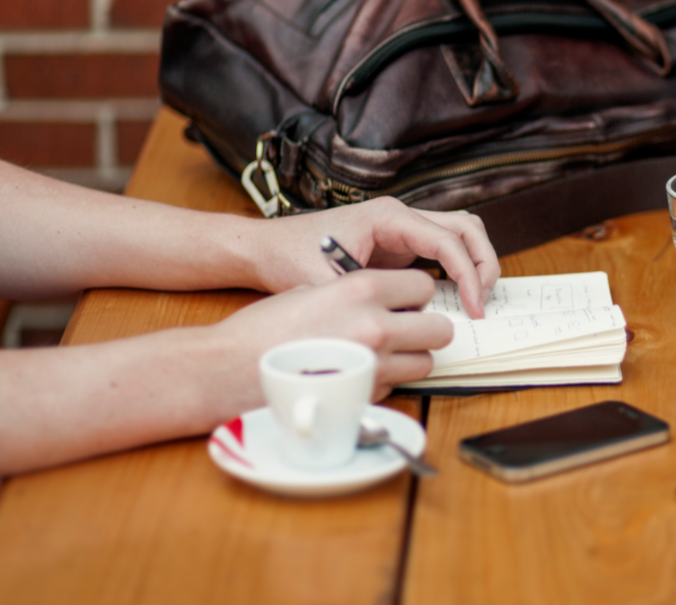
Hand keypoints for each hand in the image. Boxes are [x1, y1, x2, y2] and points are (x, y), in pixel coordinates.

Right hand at [212, 269, 452, 400]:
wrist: (230, 369)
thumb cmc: (264, 329)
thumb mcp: (312, 290)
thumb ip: (355, 294)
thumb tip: (385, 302)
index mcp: (362, 289)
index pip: (424, 286)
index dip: (416, 295)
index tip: (406, 300)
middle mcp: (376, 325)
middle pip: (439, 329)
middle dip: (426, 329)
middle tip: (408, 329)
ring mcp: (374, 365)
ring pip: (425, 363)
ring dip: (411, 358)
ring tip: (383, 354)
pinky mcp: (366, 396)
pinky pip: (398, 386)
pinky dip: (387, 381)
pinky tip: (359, 373)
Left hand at [252, 198, 499, 317]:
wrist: (267, 247)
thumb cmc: (290, 257)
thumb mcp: (327, 284)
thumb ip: (367, 300)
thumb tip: (406, 324)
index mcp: (388, 216)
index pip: (448, 240)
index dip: (468, 275)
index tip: (474, 308)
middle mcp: (401, 215)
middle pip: (467, 228)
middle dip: (483, 264)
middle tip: (483, 303)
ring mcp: (403, 228)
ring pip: (461, 233)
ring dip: (476, 263)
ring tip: (475, 299)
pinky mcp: (401, 243)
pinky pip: (444, 249)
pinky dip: (459, 269)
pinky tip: (455, 298)